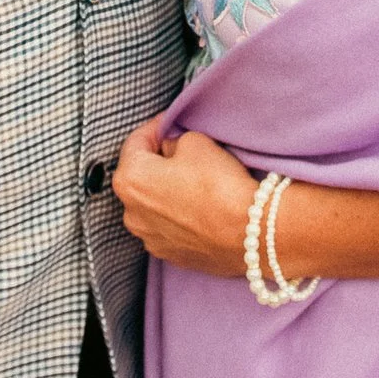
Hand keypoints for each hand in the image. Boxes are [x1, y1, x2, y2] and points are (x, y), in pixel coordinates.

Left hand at [112, 115, 256, 277]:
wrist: (249, 231)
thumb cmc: (218, 184)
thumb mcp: (194, 141)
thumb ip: (173, 141)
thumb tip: (170, 149)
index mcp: (130, 179)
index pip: (136, 141)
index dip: (156, 127)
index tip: (170, 123)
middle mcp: (130, 213)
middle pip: (140, 175)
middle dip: (158, 161)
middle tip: (183, 151)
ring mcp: (148, 238)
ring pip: (152, 203)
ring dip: (166, 190)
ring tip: (193, 182)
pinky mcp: (168, 254)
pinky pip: (166, 226)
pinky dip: (177, 215)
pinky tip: (198, 207)